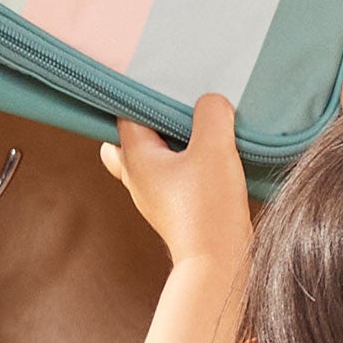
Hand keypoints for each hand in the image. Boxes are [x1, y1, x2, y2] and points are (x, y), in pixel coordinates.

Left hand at [101, 94, 253, 281]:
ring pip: (152, 158)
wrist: (218, 263)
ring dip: (170, 142)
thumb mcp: (214, 147)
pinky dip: (184, 162)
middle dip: (148, 120)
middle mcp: (137, 178)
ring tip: (198, 127)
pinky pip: (171, 175)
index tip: (162, 79)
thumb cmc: (208, 207)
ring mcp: (154, 196)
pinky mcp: (175, 209)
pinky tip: (211, 156)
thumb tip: (211, 102)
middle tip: (176, 107)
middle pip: (128, 139)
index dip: (142, 93)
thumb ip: (212, 113)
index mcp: (135, 158)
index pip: (125, 113)